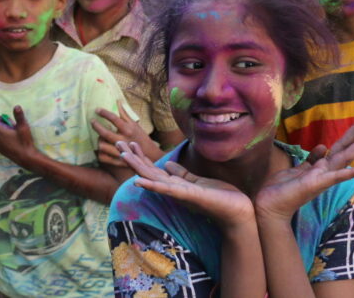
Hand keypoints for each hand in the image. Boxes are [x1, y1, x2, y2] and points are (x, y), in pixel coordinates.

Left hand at [0, 103, 37, 167]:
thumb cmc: (24, 141)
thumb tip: (16, 106)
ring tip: (13, 133)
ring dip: (2, 128)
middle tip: (13, 125)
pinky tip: (11, 139)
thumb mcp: (23, 127)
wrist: (25, 157)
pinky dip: (2, 134)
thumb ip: (19, 116)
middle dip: (2, 120)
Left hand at [92, 101, 160, 166]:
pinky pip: (102, 157)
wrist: (149, 155)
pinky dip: (99, 152)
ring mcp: (120, 152)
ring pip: (102, 146)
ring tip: (99, 137)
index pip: (113, 119)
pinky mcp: (118, 161)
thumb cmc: (140, 136)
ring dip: (99, 140)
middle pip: (105, 133)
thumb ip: (124, 113)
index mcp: (128, 130)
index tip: (97, 110)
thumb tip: (117, 101)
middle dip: (96, 126)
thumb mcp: (134, 124)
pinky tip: (101, 148)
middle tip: (92, 121)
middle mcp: (124, 141)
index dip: (104, 113)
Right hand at [117, 140, 254, 227]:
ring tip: (122, 154)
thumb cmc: (220, 197)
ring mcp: (179, 193)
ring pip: (152, 178)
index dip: (140, 156)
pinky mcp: (188, 196)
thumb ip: (181, 174)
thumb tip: (168, 165)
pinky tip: (139, 181)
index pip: (153, 168)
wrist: (237, 212)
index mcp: (175, 184)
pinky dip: (152, 186)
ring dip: (136, 166)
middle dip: (132, 157)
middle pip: (147, 172)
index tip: (129, 142)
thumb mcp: (198, 181)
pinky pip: (167, 190)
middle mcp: (173, 189)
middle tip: (116, 141)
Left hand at [254, 111, 353, 223]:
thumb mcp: (298, 170)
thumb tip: (323, 146)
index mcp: (321, 166)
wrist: (270, 206)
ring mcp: (323, 178)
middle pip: (345, 148)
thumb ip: (312, 160)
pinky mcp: (317, 184)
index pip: (339, 146)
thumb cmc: (282, 189)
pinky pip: (337, 177)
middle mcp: (326, 171)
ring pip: (345, 158)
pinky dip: (352, 171)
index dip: (350, 132)